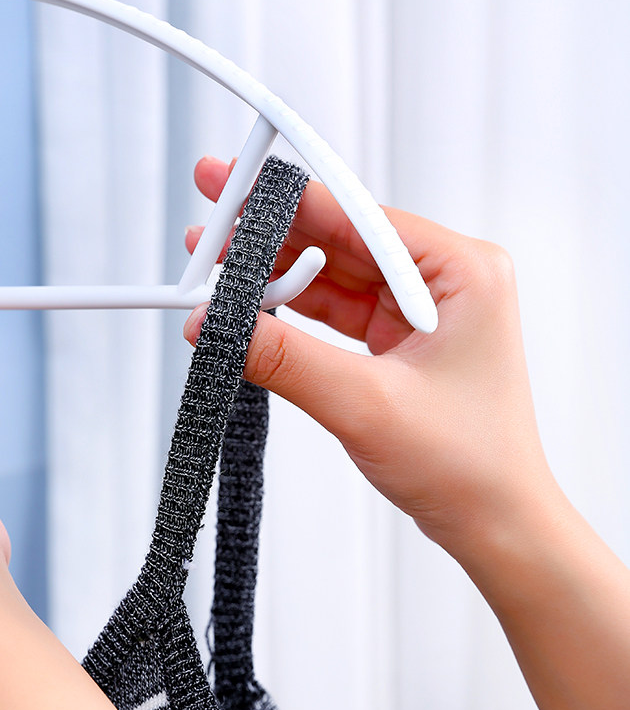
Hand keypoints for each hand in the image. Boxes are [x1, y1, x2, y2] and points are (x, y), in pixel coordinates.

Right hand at [183, 157, 557, 562]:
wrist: (497, 527)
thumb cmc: (468, 466)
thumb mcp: (366, 404)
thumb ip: (285, 357)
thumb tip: (213, 323)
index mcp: (463, 271)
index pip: (361, 217)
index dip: (291, 201)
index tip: (237, 181)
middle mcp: (446, 279)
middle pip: (343, 237)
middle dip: (274, 232)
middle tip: (213, 211)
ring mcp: (423, 308)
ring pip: (334, 271)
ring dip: (276, 270)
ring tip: (214, 261)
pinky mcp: (402, 338)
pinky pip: (336, 306)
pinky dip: (292, 306)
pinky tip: (248, 301)